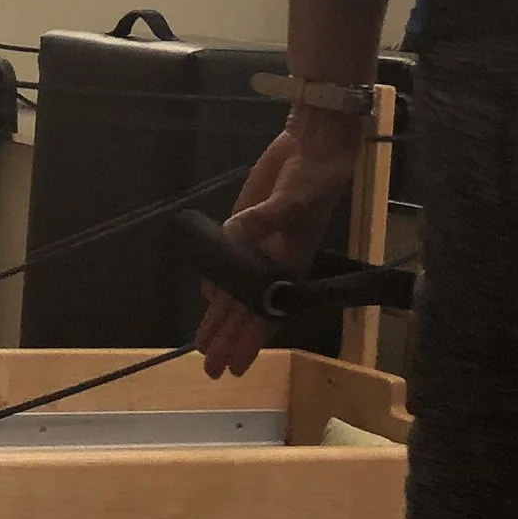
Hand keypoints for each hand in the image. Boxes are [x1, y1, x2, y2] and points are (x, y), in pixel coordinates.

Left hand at [196, 114, 365, 379]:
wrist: (313, 147)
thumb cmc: (313, 178)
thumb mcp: (292, 200)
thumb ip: (262, 221)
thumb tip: (234, 236)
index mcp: (289, 266)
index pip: (265, 313)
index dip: (249, 341)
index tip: (236, 368)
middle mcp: (271, 265)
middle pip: (245, 312)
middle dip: (229, 341)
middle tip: (211, 371)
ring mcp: (255, 248)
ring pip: (233, 293)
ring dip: (219, 320)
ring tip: (204, 349)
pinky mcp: (243, 227)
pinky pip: (227, 263)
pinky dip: (218, 285)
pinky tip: (208, 302)